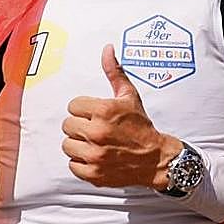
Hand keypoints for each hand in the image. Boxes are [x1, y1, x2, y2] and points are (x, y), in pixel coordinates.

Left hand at [62, 44, 181, 190]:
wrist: (155, 158)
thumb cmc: (141, 126)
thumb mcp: (129, 96)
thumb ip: (114, 72)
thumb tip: (107, 49)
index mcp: (103, 111)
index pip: (73, 106)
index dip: (84, 109)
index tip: (95, 115)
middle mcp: (97, 133)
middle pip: (67, 125)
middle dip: (80, 126)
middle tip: (96, 129)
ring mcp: (95, 155)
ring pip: (67, 145)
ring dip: (79, 145)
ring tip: (94, 143)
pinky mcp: (93, 174)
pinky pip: (72, 165)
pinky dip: (82, 163)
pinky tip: (95, 157)